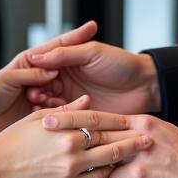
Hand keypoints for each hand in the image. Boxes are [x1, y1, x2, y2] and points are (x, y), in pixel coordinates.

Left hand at [0, 21, 99, 139]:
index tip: (92, 26)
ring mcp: (45, 92)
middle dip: (81, 68)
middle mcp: (41, 74)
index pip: (58, 45)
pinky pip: (59, 107)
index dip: (76, 36)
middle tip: (93, 69)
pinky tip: (73, 111)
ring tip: (85, 97)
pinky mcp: (44, 110)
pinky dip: (65, 108)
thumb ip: (32, 73)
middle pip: (66, 67)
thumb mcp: (9, 78)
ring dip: (74, 93)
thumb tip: (52, 70)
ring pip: (66, 89)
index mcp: (32, 61)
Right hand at [0, 96, 152, 177]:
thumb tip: (88, 101)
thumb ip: (67, 110)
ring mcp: (69, 172)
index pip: (100, 121)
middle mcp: (70, 150)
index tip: (136, 119)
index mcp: (65, 128)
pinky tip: (116, 174)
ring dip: (124, 162)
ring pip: (106, 165)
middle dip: (132, 141)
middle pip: (110, 143)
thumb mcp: (37, 118)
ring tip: (140, 159)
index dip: (120, 120)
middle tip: (150, 140)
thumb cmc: (13, 141)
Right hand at [26, 36, 160, 115]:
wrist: (146, 84)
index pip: (43, 74)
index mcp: (67, 66)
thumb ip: (64, 54)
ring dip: (48, 112)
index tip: (32, 87)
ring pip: (53, 110)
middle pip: (44, 93)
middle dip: (38, 97)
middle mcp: (68, 85)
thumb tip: (36, 56)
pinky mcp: (85, 121)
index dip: (36, 80)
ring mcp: (76, 104)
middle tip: (37, 100)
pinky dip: (62, 125)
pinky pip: (68, 124)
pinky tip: (58, 125)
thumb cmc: (121, 64)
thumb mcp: (91, 53)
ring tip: (46, 113)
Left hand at [52, 114, 177, 177]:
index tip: (51, 114)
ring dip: (68, 172)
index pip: (102, 119)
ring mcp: (138, 173)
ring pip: (95, 170)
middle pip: (94, 140)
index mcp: (144, 128)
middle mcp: (138, 147)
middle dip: (64, 138)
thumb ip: (140, 132)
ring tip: (44, 171)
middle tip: (39, 135)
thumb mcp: (166, 135)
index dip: (73, 117)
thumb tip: (118, 128)